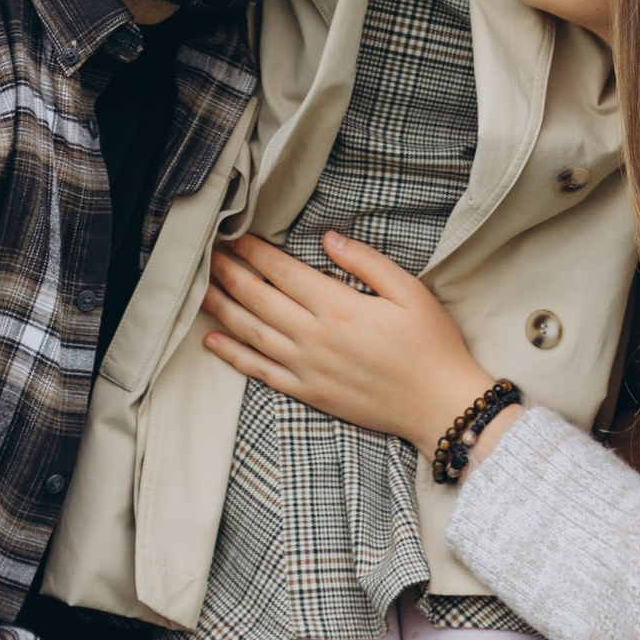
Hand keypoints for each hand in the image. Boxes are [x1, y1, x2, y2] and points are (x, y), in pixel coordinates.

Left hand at [204, 231, 487, 461]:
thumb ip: (367, 261)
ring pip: (251, 332)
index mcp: (338, 307)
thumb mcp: (411, 292)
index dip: (254, 251)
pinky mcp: (309, 392)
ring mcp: (308, 368)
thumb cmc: (432, 346)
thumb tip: (329, 238)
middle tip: (206, 252)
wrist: (440, 405)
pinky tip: (213, 342)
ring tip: (199, 287)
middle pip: (258, 298)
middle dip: (229, 272)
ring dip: (222, 307)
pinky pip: (261, 372)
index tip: (234, 234)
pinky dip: (233, 356)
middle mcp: (314, 337)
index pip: (282, 271)